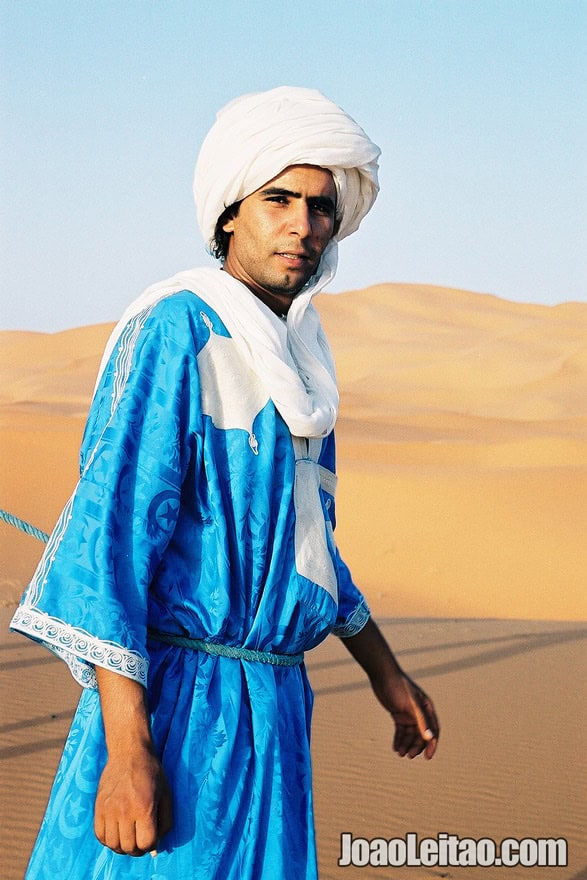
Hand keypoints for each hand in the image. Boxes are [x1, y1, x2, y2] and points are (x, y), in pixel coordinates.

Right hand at [94, 746, 172, 855]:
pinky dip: (108, 840)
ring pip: (113, 844)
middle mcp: (125, 811)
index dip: (150, 845)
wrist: (129, 753)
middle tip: (140, 840)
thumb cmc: (151, 773)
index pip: (146, 843)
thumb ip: (165, 822)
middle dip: (137, 849)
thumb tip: (156, 846)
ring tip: (128, 837)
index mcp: (144, 808)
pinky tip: (116, 832)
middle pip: (128, 847)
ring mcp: (109, 810)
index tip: (151, 837)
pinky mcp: (98, 807)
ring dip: (122, 846)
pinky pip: (99, 835)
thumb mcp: (166, 795)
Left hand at [341, 618, 439, 759]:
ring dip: (406, 744)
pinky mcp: (398, 714)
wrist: (382, 675)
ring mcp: (409, 714)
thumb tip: (429, 738)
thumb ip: (421, 721)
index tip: (428, 757)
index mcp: (427, 708)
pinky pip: (400, 731)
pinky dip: (399, 739)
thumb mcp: (411, 704)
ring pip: (410, 734)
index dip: (432, 744)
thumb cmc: (399, 687)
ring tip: (400, 753)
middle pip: (421, 735)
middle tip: (409, 756)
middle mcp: (420, 712)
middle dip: (416, 746)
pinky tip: (395, 747)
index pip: (433, 730)